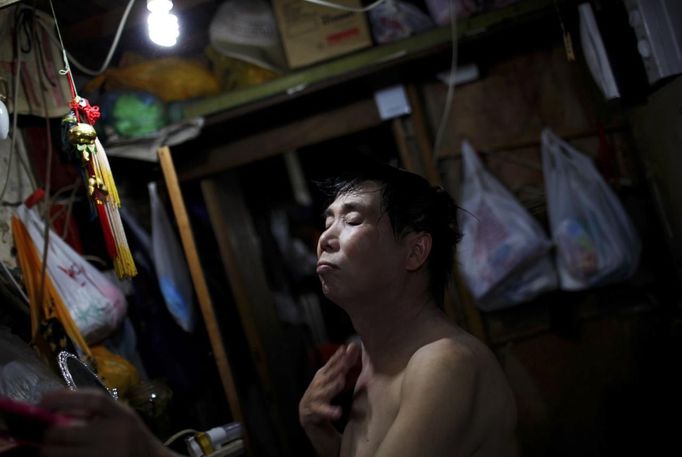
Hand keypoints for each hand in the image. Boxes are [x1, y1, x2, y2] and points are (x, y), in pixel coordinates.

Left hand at [38, 389, 173, 456]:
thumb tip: (58, 410)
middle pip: (69, 432)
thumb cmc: (132, 436)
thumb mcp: (121, 417)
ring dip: (50, 452)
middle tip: (43, 434)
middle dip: (49, 434)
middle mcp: (116, 433)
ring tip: (48, 449)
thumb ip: (97, 412)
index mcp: (122, 414)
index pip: (93, 400)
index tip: (43, 400)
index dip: (65, 397)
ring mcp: (110, 454)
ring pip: (64, 454)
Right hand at [299, 342, 360, 427]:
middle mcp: (319, 382)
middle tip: (348, 359)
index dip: (341, 355)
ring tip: (341, 380)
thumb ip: (339, 363)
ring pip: (327, 389)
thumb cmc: (320, 389)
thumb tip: (350, 347)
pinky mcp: (316, 409)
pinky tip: (338, 412)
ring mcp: (317, 395)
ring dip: (334, 385)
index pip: (333, 362)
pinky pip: (325, 411)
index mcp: (323, 373)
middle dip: (340, 365)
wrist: (305, 409)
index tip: (349, 347)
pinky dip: (331, 412)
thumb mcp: (328, 375)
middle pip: (332, 373)